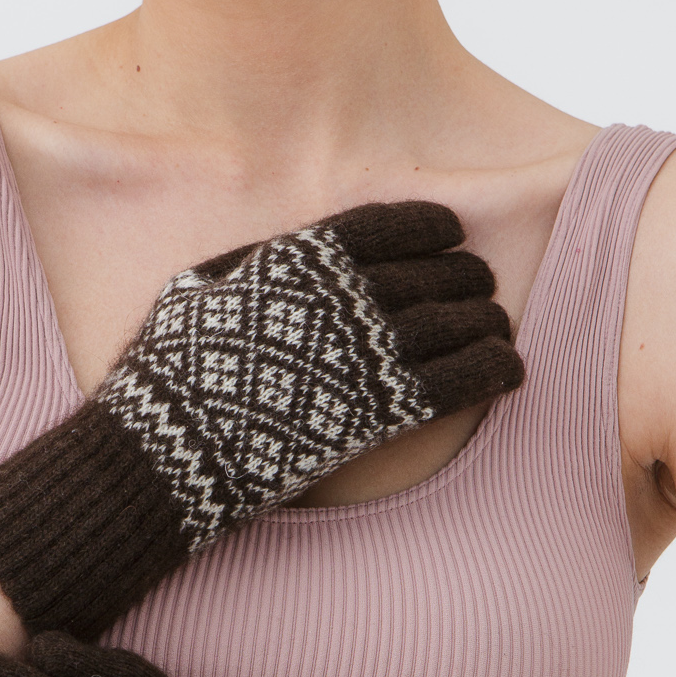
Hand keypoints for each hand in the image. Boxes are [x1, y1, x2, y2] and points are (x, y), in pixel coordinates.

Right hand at [0, 201, 522, 636]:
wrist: (163, 452)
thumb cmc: (169, 371)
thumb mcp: (195, 289)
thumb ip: (251, 263)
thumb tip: (284, 253)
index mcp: (298, 257)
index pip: (389, 224)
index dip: (432, 228)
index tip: (450, 235)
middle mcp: (342, 296)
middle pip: (435, 271)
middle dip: (467, 276)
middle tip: (480, 285)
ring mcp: (365, 353)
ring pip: (458, 322)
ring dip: (488, 320)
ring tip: (500, 325)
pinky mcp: (380, 412)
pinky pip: (460, 381)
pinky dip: (494, 370)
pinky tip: (512, 369)